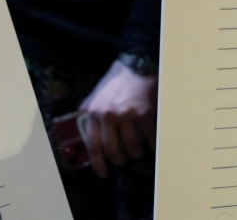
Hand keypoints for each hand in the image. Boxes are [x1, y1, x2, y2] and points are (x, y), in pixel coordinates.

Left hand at [80, 60, 157, 178]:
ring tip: (137, 152)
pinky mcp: (143, 113)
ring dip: (135, 153)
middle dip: (119, 160)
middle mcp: (107, 116)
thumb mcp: (96, 94)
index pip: (93, 145)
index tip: (103, 173)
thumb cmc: (116, 79)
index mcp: (93, 112)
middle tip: (123, 161)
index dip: (98, 164)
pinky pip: (148, 136)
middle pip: (112, 150)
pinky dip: (151, 144)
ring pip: (130, 146)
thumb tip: (84, 131)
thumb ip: (90, 111)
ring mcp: (126, 115)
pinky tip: (152, 144)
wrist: (137, 63)